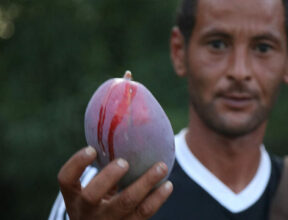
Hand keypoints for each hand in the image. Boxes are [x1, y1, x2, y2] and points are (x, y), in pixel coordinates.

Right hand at [57, 146, 172, 219]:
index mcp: (74, 196)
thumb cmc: (99, 200)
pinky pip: (144, 213)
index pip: (66, 179)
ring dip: (145, 183)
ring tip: (161, 167)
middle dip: (109, 176)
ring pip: (126, 202)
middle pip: (93, 195)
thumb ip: (102, 166)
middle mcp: (86, 211)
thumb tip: (122, 125)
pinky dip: (157, 198)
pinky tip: (167, 185)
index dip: (77, 164)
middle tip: (125, 162)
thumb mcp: (91, 188)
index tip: (92, 149)